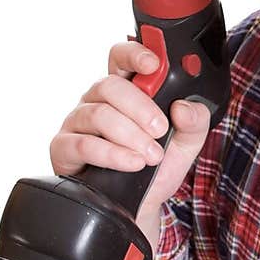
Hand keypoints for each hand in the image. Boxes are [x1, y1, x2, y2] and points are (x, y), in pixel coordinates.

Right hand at [49, 39, 210, 211]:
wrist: (142, 205)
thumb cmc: (157, 167)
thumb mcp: (186, 144)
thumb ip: (195, 122)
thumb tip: (184, 108)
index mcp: (125, 91)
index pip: (121, 58)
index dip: (134, 54)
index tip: (153, 64)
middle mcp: (97, 101)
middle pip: (109, 85)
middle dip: (139, 107)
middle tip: (160, 129)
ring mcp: (78, 123)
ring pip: (98, 114)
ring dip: (130, 135)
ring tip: (151, 155)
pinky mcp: (65, 148)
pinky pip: (83, 144)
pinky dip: (112, 154)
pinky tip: (132, 163)